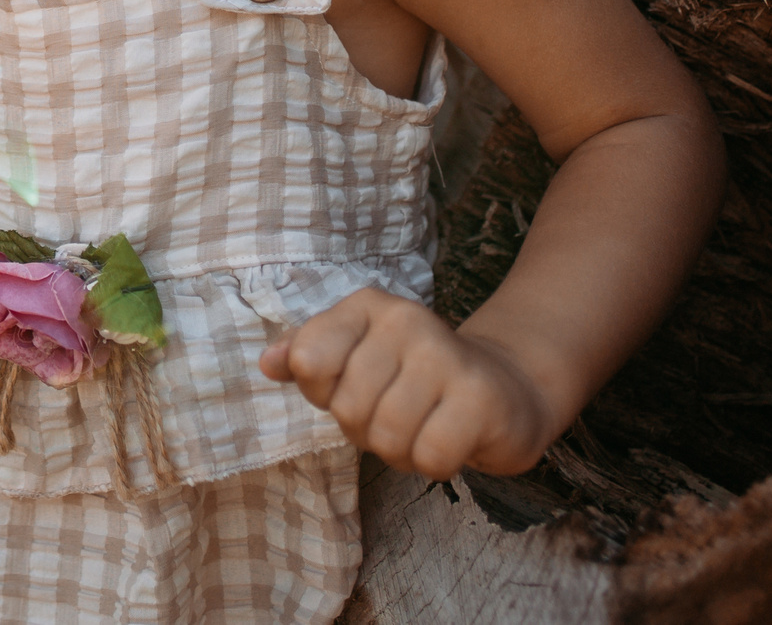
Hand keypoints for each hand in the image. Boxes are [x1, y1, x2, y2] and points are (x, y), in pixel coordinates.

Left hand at [260, 288, 554, 479]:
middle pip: (348, 409)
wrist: (506, 388)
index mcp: (367, 306)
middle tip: (397, 417)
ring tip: (424, 428)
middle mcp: (406, 320)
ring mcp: (445, 355)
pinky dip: (435, 464)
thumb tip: (266, 363)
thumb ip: (308, 357)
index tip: (352, 387)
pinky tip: (451, 440)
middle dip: (367, 432)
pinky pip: (429, 456)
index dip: (324, 393)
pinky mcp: (480, 396)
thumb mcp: (357, 359)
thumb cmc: (415, 379)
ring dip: (401, 452)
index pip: (309, 359)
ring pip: (387, 437)